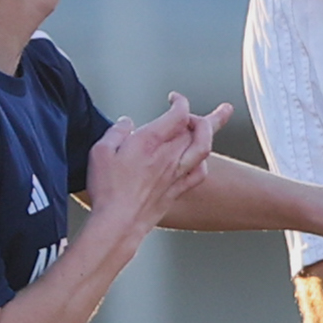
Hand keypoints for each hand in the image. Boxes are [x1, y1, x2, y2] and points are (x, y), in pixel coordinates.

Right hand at [86, 93, 230, 233]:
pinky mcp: (176, 190)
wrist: (119, 223)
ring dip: (212, 129)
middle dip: (200, 115)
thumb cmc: (109, 190)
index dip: (180, 101)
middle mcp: (168, 156)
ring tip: (222, 117)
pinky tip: (201, 159)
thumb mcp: (100, 152)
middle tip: (203, 110)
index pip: (178, 114)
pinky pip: (199, 172)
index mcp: (151, 142)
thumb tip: (126, 124)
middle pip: (197, 128)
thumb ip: (116, 133)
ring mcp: (175, 174)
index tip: (174, 99)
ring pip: (203, 147)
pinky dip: (203, 160)